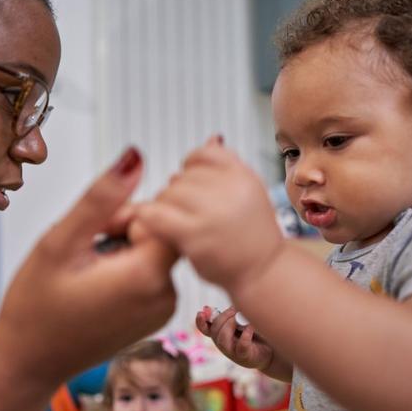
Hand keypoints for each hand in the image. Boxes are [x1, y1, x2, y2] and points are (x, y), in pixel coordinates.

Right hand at [0, 147, 178, 384]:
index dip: (127, 213)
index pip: (164, 213)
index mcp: (147, 275)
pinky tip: (98, 283)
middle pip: (162, 231)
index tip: (96, 230)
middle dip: (125, 227)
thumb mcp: (60, 243)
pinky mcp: (156, 317)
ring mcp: (163, 310)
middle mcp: (166, 296)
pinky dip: (128, 268)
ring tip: (88, 268)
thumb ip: (101, 199)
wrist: (28, 364)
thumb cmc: (35, 309)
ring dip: (125, 247)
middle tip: (86, 249)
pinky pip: (152, 273)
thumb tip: (135, 158)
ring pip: (155, 249)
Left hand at [136, 138, 284, 292]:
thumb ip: (228, 166)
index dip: (190, 167)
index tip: (190, 183)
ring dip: (164, 207)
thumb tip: (211, 137)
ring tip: (175, 224)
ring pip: (168, 194)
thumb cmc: (251, 235)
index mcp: (243, 175)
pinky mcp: (195, 235)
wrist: (264, 273)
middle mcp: (231, 189)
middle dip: (177, 193)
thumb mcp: (248, 192)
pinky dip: (147, 217)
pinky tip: (148, 224)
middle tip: (183, 213)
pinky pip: (156, 214)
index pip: (203, 154)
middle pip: (182, 176)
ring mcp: (213, 212)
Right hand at [196, 306, 273, 370]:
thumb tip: (224, 306)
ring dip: (230, 325)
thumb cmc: (257, 334)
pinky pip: (241, 346)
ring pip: (222, 340)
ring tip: (240, 319)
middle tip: (235, 309)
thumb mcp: (242, 322)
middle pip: (214, 331)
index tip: (201, 312)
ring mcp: (233, 353)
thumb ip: (232, 315)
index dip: (200, 321)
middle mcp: (224, 344)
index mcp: (221, 334)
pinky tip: (251, 326)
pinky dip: (246, 334)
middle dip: (223, 317)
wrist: (273, 352)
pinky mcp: (245, 357)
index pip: (205, 329)